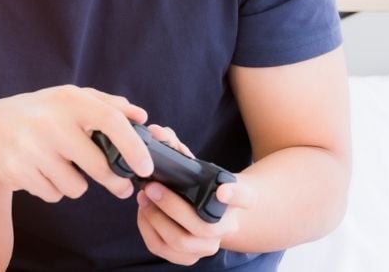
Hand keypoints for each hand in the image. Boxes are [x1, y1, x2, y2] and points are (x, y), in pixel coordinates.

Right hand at [0, 85, 152, 202]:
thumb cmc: (41, 114)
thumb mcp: (68, 99)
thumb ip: (106, 104)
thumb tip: (141, 117)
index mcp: (68, 100)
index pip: (110, 121)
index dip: (133, 146)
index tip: (146, 167)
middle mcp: (50, 122)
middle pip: (98, 166)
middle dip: (114, 181)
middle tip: (120, 186)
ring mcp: (32, 148)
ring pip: (76, 187)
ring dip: (75, 183)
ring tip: (60, 167)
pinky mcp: (18, 171)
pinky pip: (55, 194)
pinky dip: (53, 189)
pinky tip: (41, 172)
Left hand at [135, 124, 255, 265]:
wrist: (209, 213)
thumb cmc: (202, 186)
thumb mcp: (196, 166)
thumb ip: (178, 148)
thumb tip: (157, 131)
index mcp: (236, 200)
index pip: (244, 198)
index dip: (234, 194)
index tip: (222, 189)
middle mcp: (227, 227)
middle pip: (203, 227)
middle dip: (172, 207)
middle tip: (151, 187)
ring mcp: (208, 246)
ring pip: (182, 242)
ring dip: (156, 219)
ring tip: (144, 198)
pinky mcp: (189, 256)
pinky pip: (165, 250)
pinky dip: (148, 230)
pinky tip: (143, 212)